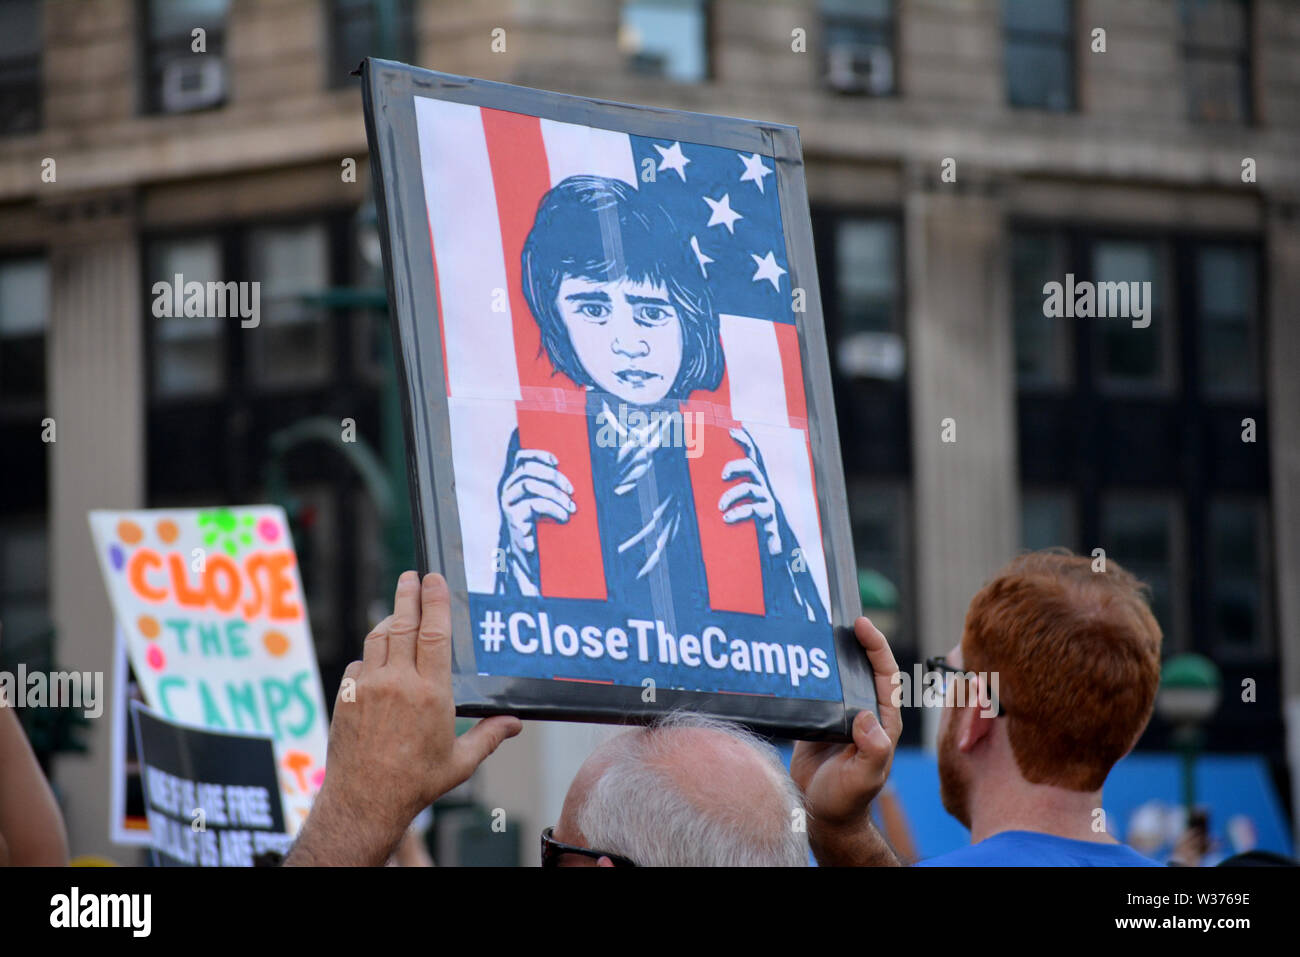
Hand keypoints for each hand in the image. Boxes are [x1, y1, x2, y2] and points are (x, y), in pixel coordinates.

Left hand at [286, 572, 521, 865]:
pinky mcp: (347, 698)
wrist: (364, 802)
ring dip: (388, 621)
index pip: (434, 633)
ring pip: (377, 639)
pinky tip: (377, 662)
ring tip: (397, 612)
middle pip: (402, 624)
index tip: (433, 579)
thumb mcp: (461, 762)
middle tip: (411, 576)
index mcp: (431, 693)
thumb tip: (516, 723)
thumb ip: (489, 736)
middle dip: (408, 595)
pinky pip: (358, 665)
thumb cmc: (415, 783)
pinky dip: (369, 657)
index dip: (435, 601)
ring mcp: (368, 688)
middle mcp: (398, 683)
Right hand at [500, 449, 575, 556]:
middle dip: (553, 476)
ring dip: (555, 494)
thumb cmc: (543, 525)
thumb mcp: (546, 502)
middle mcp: (507, 489)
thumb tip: (573, 471)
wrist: (533, 556)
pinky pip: (534, 504)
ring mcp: (508, 503)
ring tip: (571, 508)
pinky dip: (554, 509)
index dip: (537, 454)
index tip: (557, 462)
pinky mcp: (512, 517)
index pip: (520, 458)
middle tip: (572, 490)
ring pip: (529, 484)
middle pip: (527, 469)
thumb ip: (551, 486)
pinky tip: (564, 518)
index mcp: (515, 481)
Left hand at [719, 428, 780, 554]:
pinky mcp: (768, 516)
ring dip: (732, 496)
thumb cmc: (758, 518)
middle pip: (751, 467)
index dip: (746, 441)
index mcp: (759, 479)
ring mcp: (767, 500)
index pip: (754, 455)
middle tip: (722, 475)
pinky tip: (729, 520)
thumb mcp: (748, 501)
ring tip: (720, 507)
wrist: (780, 541)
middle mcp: (764, 486)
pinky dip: (739, 514)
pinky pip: (753, 511)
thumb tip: (716, 476)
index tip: (733, 430)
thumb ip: (736, 489)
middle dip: (735, 466)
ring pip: (749, 489)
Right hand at [791, 616, 901, 865]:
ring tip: (813, 626)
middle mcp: (863, 710)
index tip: (862, 625)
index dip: (876, 647)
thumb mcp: (865, 776)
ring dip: (829, 651)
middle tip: (837, 613)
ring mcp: (840, 713)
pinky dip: (806, 671)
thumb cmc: (848, 798)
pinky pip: (814, 688)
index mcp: (882, 720)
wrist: (820, 812)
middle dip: (854, 638)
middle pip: (862, 665)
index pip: (885, 674)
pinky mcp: (817, 718)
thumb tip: (866, 719)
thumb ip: (873, 750)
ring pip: (837, 673)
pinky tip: (791, 656)